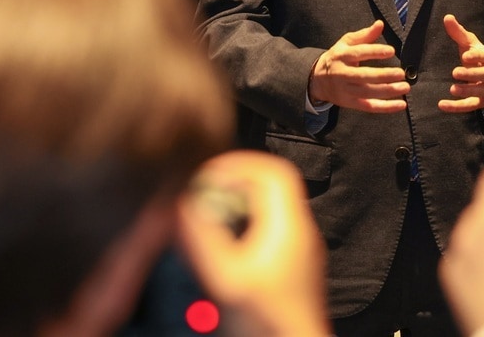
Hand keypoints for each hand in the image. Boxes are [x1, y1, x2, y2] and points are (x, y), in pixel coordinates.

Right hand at [178, 151, 328, 336]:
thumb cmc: (268, 324)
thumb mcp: (226, 278)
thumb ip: (203, 238)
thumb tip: (184, 203)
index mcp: (290, 225)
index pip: (273, 170)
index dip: (240, 163)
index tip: (210, 175)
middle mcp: (299, 232)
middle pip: (268, 186)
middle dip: (232, 186)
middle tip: (203, 198)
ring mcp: (297, 249)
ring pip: (266, 209)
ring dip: (234, 209)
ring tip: (207, 224)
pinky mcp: (289, 266)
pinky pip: (266, 231)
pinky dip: (241, 230)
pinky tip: (221, 250)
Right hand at [309, 21, 408, 111]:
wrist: (318, 79)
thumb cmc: (338, 57)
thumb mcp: (346, 43)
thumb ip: (365, 35)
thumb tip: (380, 24)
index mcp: (341, 56)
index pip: (359, 53)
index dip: (375, 52)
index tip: (392, 51)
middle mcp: (342, 74)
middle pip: (363, 76)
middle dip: (383, 75)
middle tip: (401, 73)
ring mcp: (346, 90)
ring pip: (368, 93)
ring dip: (388, 91)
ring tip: (405, 87)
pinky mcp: (350, 103)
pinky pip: (369, 107)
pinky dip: (385, 107)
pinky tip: (401, 104)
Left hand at [438, 14, 483, 112]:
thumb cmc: (478, 56)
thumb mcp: (470, 43)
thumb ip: (458, 32)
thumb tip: (447, 17)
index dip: (477, 57)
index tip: (465, 56)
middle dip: (471, 75)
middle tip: (455, 72)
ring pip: (481, 92)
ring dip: (467, 91)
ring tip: (453, 89)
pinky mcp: (482, 102)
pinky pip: (471, 106)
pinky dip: (457, 107)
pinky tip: (443, 105)